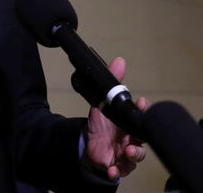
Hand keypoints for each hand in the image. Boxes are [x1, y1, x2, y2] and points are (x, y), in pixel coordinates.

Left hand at [85, 57, 148, 179]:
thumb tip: (119, 61)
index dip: (144, 110)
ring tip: (126, 153)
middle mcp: (131, 139)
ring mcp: (125, 153)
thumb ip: (112, 82)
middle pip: (143, 140)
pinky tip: (111, 169)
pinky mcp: (116, 164)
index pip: (142, 116)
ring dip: (133, 156)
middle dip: (141, 138)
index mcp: (130, 123)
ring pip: (136, 157)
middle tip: (135, 136)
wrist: (88, 143)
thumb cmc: (101, 124)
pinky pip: (120, 170)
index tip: (140, 102)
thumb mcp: (102, 102)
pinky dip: (117, 171)